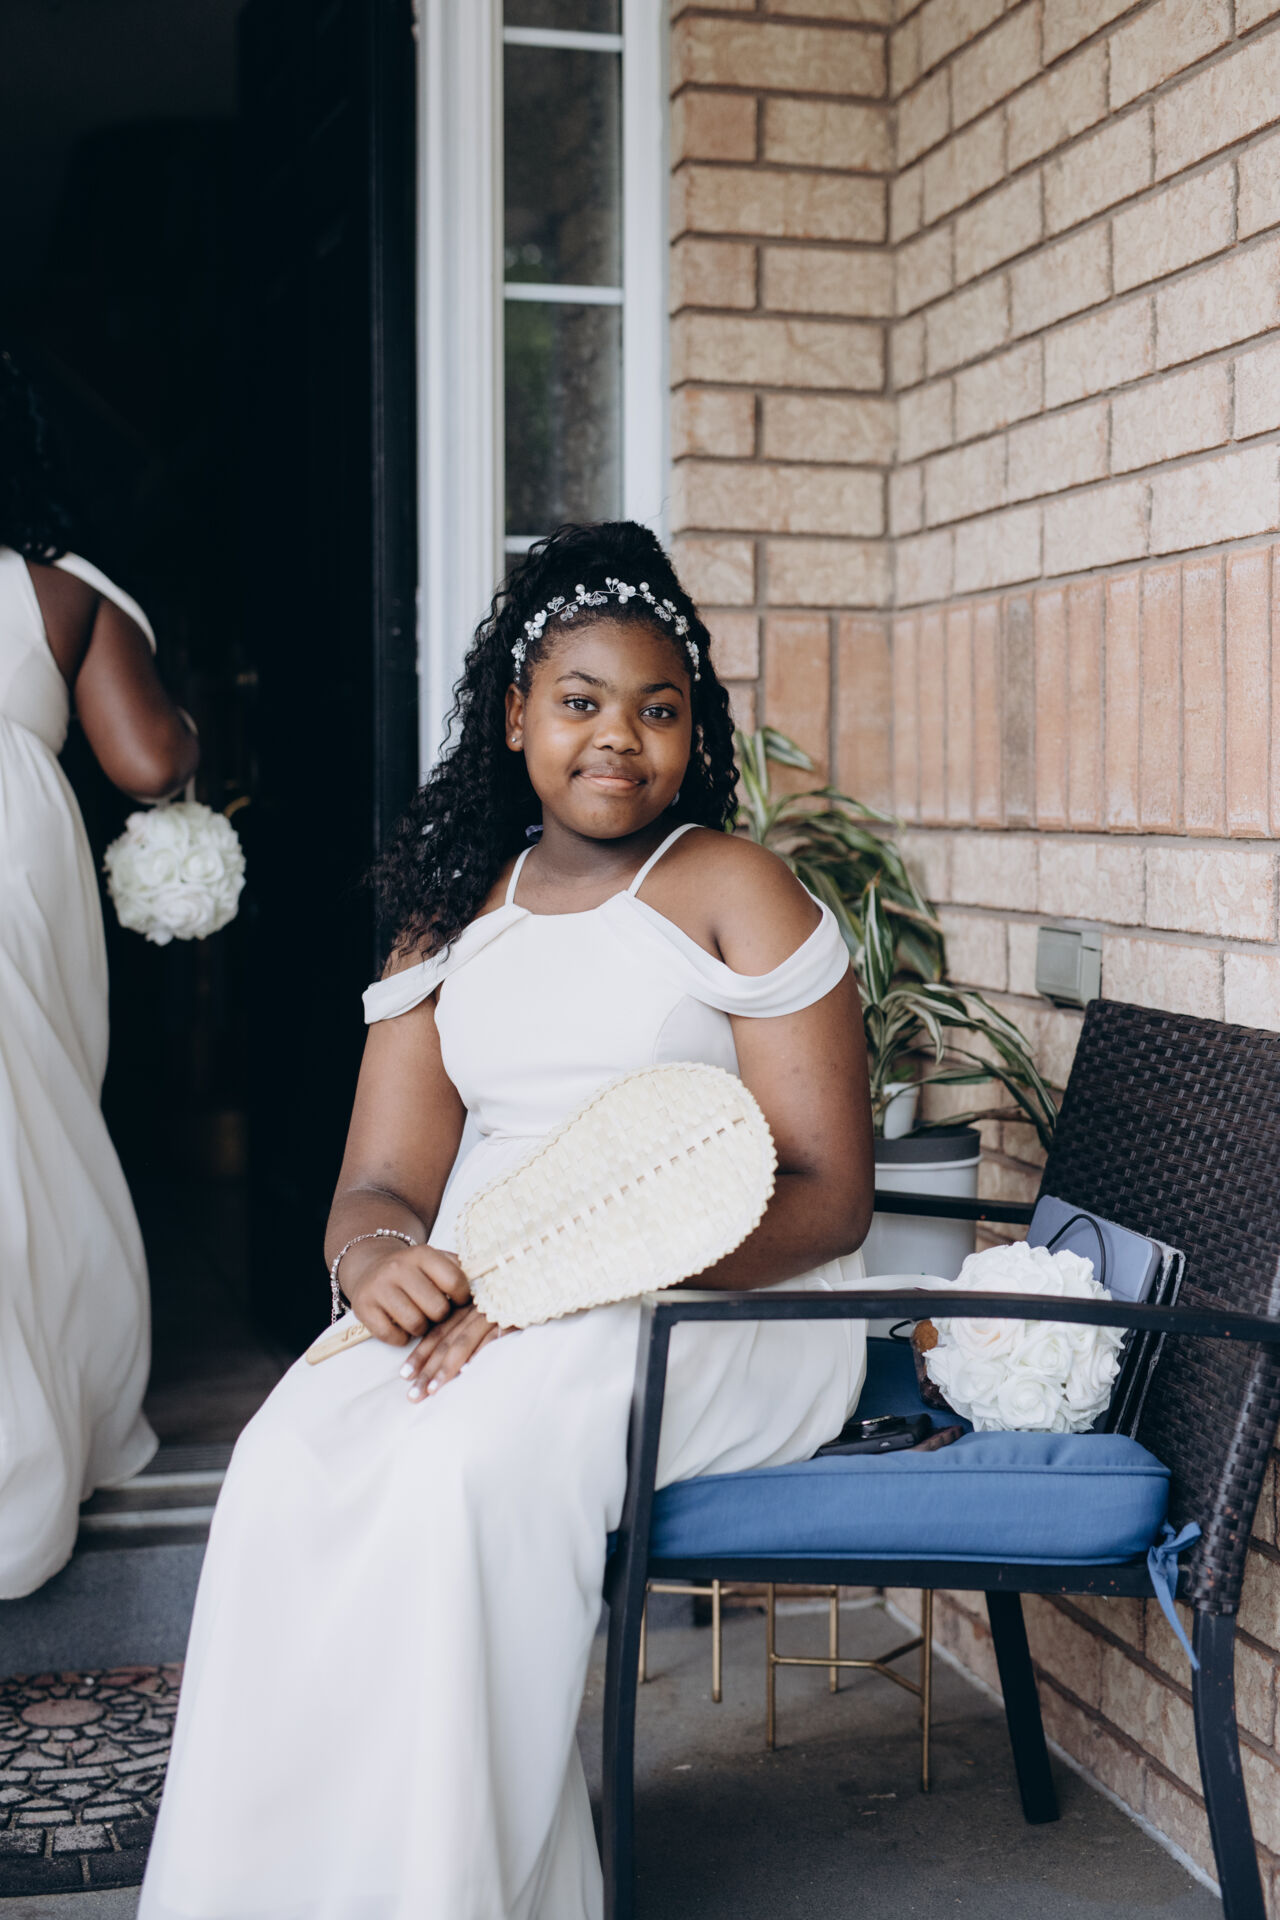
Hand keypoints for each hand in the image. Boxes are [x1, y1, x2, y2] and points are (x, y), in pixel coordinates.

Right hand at [345, 1243, 470, 1345]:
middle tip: (435, 1311)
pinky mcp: (363, 1307)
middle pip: (437, 1308)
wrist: (371, 1266)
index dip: (463, 1297)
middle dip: (440, 1315)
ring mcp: (379, 1287)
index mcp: (422, 1254)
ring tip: (418, 1317)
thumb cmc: (414, 1270)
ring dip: (421, 1328)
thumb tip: (488, 1286)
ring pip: (416, 1324)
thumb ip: (460, 1270)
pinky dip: (400, 1337)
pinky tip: (400, 1324)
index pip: (455, 1281)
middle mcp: (398, 1267)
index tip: (460, 1300)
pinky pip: (393, 1336)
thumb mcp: (436, 1260)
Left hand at [400, 1305, 509, 1399]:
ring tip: (433, 1390)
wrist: (547, 1270)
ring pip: (463, 1341)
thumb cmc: (519, 1296)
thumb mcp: (491, 1310)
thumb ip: (474, 1330)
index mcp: (467, 1306)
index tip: (405, 1376)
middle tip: (412, 1394)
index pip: (438, 1331)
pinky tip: (468, 1372)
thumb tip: (461, 1365)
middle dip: (427, 1369)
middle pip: (445, 1341)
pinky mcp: (513, 1314)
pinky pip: (494, 1337)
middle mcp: (475, 1308)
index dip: (421, 1353)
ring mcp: (493, 1310)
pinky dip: (480, 1354)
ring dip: (446, 1368)